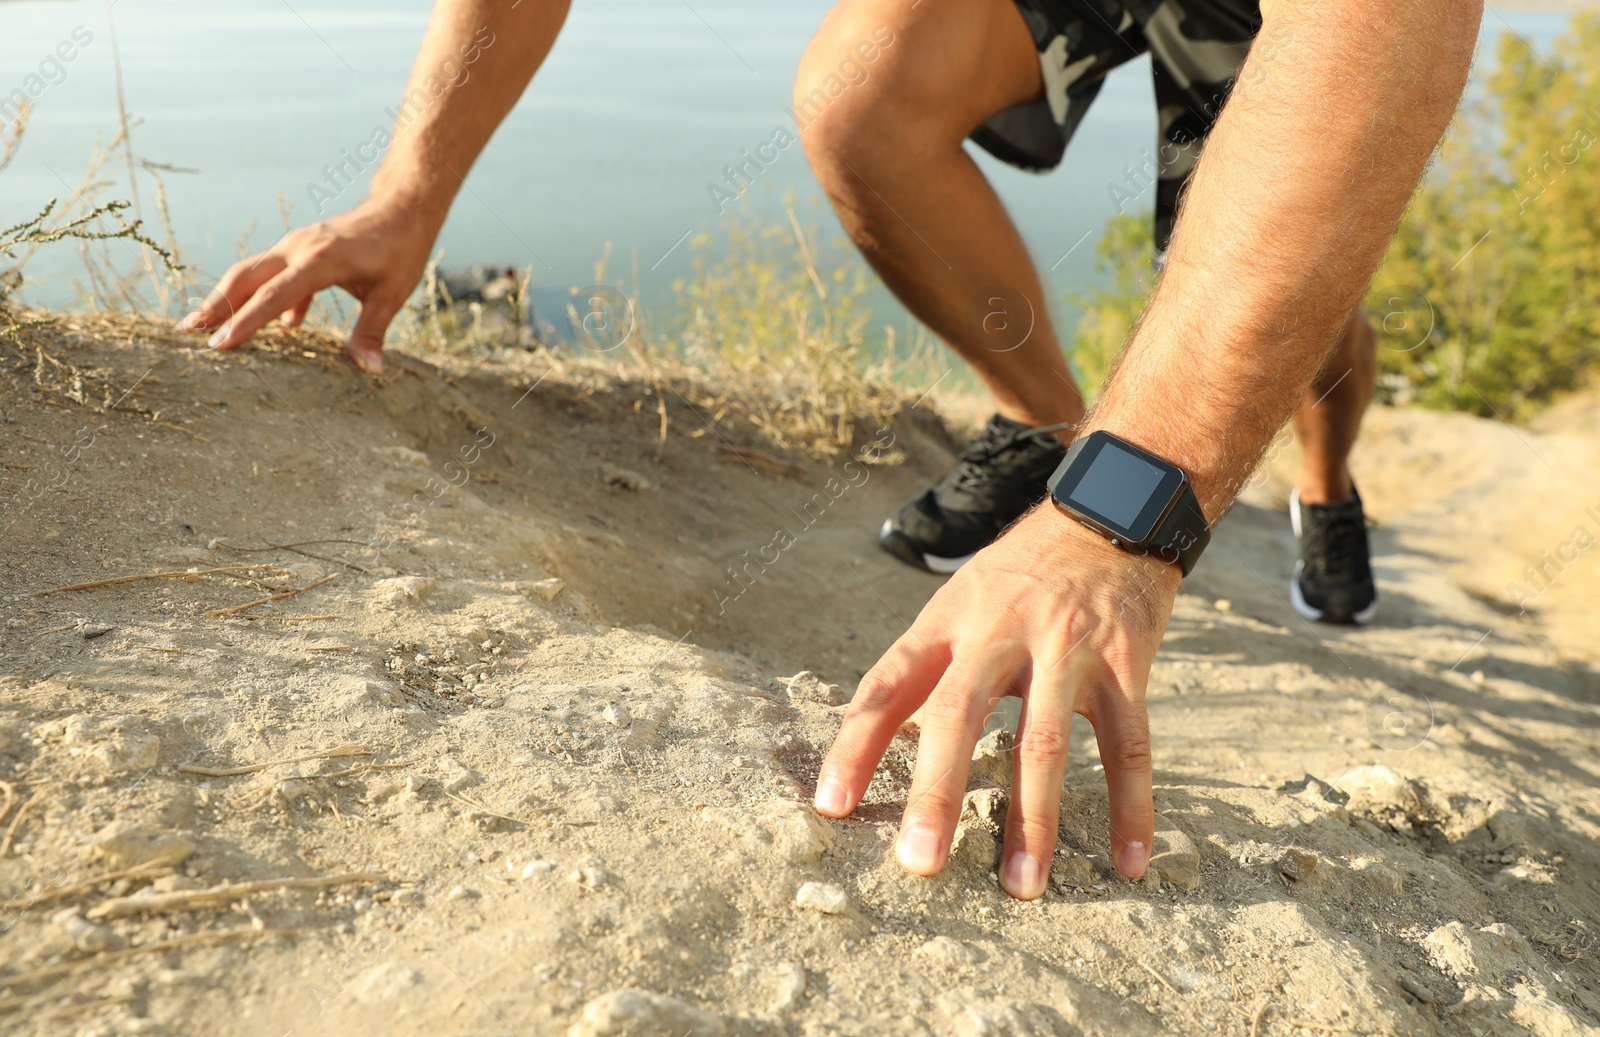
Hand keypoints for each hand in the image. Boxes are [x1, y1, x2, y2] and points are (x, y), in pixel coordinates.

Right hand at [177, 199, 439, 374]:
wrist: (402, 207)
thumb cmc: (401, 249)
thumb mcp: (393, 293)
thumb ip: (374, 330)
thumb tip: (371, 369)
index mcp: (320, 260)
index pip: (275, 295)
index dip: (246, 322)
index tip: (220, 345)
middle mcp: (299, 248)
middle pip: (246, 277)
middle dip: (215, 305)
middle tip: (186, 333)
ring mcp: (296, 245)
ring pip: (252, 272)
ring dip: (228, 298)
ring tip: (203, 327)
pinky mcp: (301, 248)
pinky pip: (273, 275)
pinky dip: (264, 298)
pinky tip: (276, 329)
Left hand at [814, 507, 1179, 898]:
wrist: (1111, 513)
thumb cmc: (1018, 574)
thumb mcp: (958, 601)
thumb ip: (925, 666)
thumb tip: (877, 744)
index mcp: (946, 621)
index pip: (887, 685)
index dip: (854, 745)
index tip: (830, 806)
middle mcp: (999, 631)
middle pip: (957, 715)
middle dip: (935, 792)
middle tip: (919, 864)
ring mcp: (1066, 648)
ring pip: (1045, 742)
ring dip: (1033, 821)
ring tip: (1022, 887)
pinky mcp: (1125, 662)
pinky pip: (1129, 745)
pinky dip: (1132, 807)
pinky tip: (1128, 862)